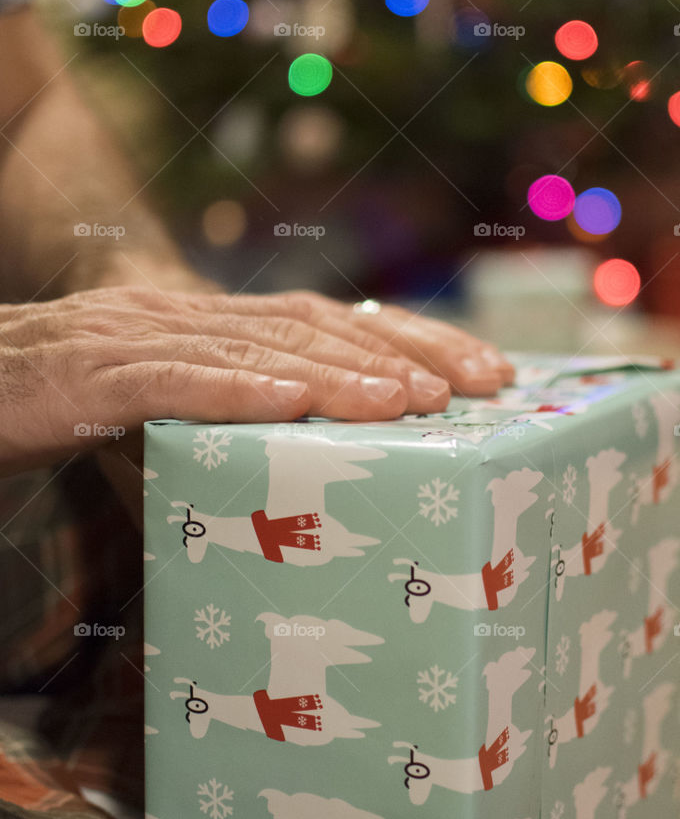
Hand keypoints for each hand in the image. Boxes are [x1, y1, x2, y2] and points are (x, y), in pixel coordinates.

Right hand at [0, 286, 513, 472]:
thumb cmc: (58, 404)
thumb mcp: (159, 421)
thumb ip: (221, 443)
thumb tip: (296, 501)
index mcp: (212, 325)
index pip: (327, 322)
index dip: (406, 340)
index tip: (479, 371)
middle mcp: (186, 316)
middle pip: (314, 325)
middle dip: (402, 353)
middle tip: (481, 384)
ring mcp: (139, 338)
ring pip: (255, 346)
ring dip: (336, 372)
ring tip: (408, 400)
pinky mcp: (89, 375)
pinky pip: (170, 379)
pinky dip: (232, 389)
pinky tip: (289, 404)